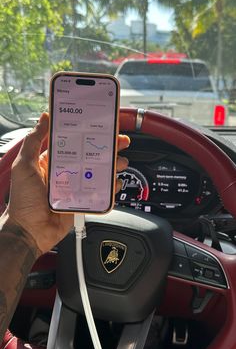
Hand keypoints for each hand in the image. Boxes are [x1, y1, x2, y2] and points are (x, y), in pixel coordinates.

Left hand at [6, 113, 129, 255]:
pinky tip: (115, 183)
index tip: (101, 126)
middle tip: (120, 142)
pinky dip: (110, 187)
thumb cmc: (22, 200)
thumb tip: (44, 118)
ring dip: (112, 166)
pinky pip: (99, 192)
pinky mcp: (82, 201)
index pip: (74, 142)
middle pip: (91, 156)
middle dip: (107, 148)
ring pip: (98, 173)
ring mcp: (75, 187)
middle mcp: (65, 172)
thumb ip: (34, 141)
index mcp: (52, 161)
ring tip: (120, 163)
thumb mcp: (24, 165)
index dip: (89, 133)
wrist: (30, 231)